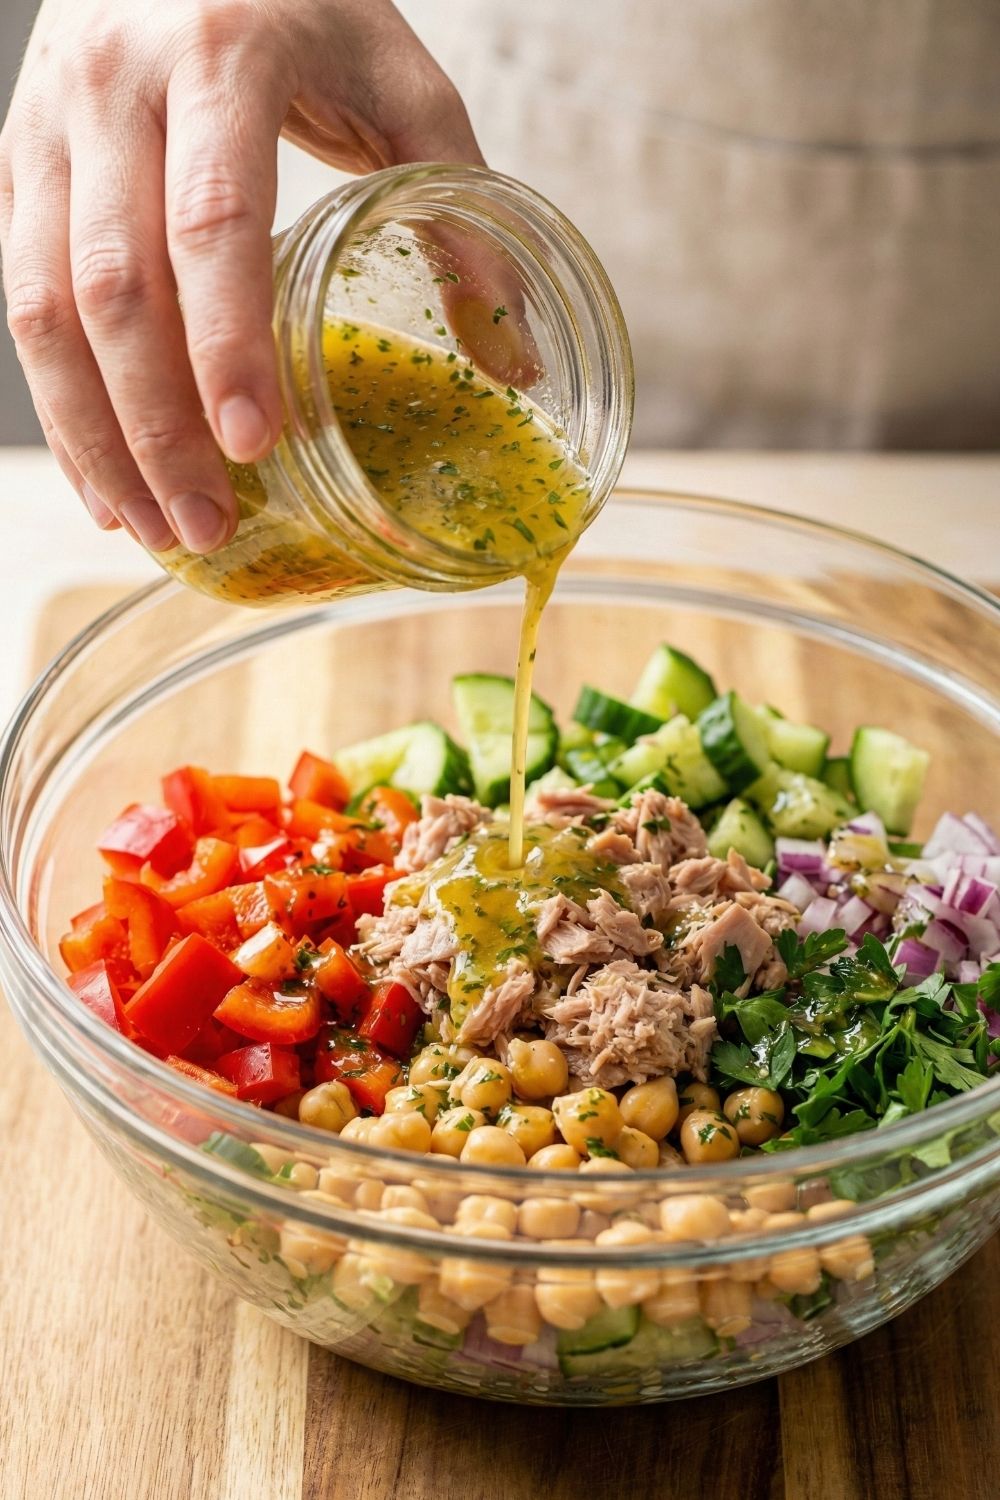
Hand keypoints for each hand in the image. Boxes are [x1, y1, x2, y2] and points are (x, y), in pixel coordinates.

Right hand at [0, 0, 482, 551]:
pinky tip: (106, 477)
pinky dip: (61, 404)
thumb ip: (462, 214)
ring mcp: (47, 125)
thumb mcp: (406, 86)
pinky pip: (19, 299)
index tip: (257, 445)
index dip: (228, 343)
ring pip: (43, 305)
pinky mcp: (17, 165)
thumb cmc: (308, 8)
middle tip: (209, 525)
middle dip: (157, 425)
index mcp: (219, 53)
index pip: (213, 219)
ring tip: (157, 529)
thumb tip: (517, 364)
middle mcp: (110, 84)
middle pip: (113, 284)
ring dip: (97, 435)